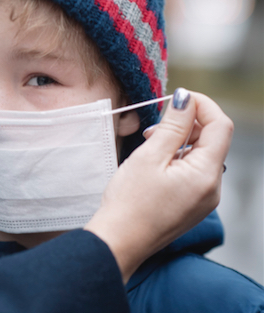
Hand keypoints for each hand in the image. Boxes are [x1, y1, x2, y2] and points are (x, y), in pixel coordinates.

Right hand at [84, 89, 232, 282]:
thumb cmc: (129, 203)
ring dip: (181, 141)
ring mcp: (205, 199)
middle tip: (155, 126)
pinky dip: (179, 159)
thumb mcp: (149, 156)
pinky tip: (155, 163)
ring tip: (150, 144)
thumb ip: (172, 126)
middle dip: (189, 124)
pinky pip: (195, 172)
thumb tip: (186, 99)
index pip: (221, 126)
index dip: (202, 105)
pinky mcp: (193, 205)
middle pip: (214, 140)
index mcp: (206, 174)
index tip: (178, 97)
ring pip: (203, 156)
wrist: (119, 242)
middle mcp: (213, 188)